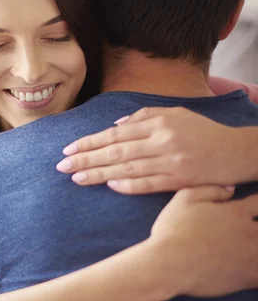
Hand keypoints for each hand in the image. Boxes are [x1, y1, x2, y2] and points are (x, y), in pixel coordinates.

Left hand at [56, 107, 251, 193]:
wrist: (238, 151)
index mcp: (157, 123)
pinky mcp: (180, 181)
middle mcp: (161, 142)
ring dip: (99, 174)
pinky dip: (129, 186)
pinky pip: (149, 184)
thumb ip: (143, 116)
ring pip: (127, 169)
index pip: (115, 133)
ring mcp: (171, 163)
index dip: (90, 142)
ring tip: (76, 178)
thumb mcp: (175, 113)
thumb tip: (115, 124)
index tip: (69, 149)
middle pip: (116, 151)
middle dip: (86, 158)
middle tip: (62, 166)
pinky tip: (110, 186)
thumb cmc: (203, 130)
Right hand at [147, 186, 257, 296]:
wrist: (168, 264)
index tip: (252, 207)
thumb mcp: (184, 198)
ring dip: (257, 247)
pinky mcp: (248, 278)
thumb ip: (211, 190)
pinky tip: (250, 267)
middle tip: (246, 230)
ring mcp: (252, 257)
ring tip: (249, 247)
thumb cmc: (172, 229)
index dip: (257, 204)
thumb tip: (231, 189)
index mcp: (236, 212)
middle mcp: (249, 233)